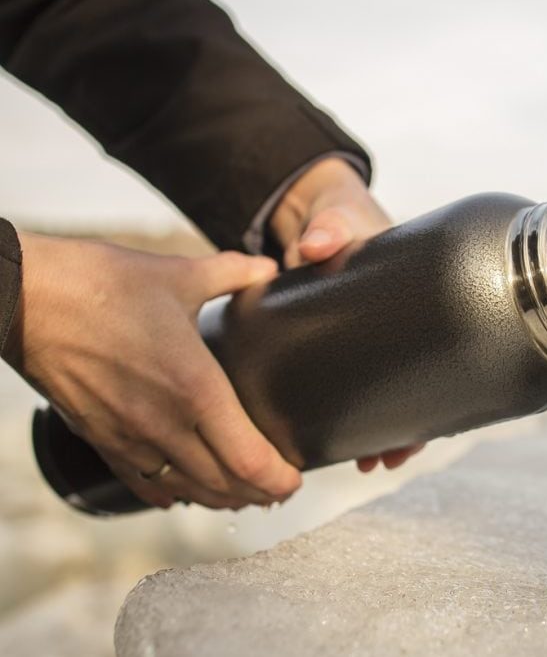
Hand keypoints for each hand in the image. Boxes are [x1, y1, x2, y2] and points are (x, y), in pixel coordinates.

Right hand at [2, 233, 301, 509]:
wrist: (24, 298)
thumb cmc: (101, 282)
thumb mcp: (180, 274)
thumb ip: (233, 274)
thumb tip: (269, 269)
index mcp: (196, 388)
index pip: (249, 459)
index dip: (279, 479)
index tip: (297, 478)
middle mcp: (165, 424)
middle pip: (225, 485)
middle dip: (260, 494)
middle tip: (280, 490)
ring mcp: (129, 438)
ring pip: (187, 491)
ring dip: (221, 499)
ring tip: (244, 496)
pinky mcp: (99, 439)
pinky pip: (142, 483)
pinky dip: (170, 494)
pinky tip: (181, 495)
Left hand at [268, 156, 424, 471]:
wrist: (318, 208)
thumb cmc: (342, 214)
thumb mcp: (338, 219)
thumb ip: (328, 228)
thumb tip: (315, 246)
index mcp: (411, 300)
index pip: (440, 354)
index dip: (439, 400)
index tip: (423, 432)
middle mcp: (396, 327)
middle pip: (418, 387)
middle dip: (407, 430)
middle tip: (389, 458)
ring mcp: (368, 337)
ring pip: (389, 393)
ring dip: (382, 430)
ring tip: (368, 461)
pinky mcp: (338, 339)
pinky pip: (354, 382)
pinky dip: (354, 412)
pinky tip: (342, 439)